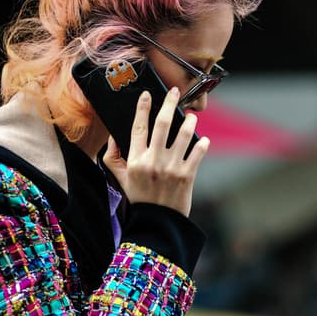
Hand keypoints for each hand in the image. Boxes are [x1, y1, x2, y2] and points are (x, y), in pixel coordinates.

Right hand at [102, 87, 209, 216]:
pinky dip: (203, 143)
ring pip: (184, 135)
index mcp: (136, 160)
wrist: (157, 223)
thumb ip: (113, 157)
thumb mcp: (120, 179)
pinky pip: (198, 153)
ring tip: (192, 117)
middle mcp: (154, 161)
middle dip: (170, 103)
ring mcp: (172, 168)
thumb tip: (113, 136)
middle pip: (163, 124)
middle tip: (175, 92)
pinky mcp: (187, 176)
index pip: (138, 127)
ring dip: (190, 122)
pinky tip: (203, 139)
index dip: (143, 108)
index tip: (148, 94)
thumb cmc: (139, 198)